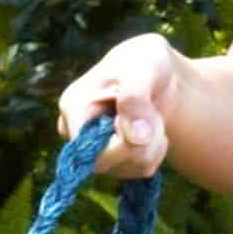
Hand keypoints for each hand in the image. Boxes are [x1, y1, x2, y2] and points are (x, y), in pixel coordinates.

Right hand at [57, 33, 178, 179]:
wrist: (159, 74)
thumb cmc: (145, 63)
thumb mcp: (144, 68)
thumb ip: (136, 97)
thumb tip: (136, 137)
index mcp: (73, 106)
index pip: (85, 146)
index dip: (119, 140)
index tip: (142, 119)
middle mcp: (78, 132)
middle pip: (105, 163)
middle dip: (141, 143)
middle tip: (155, 116)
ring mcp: (95, 150)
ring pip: (128, 168)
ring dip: (153, 145)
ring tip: (153, 116)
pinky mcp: (115, 161)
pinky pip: (141, 170)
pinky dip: (156, 151)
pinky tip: (154, 130)